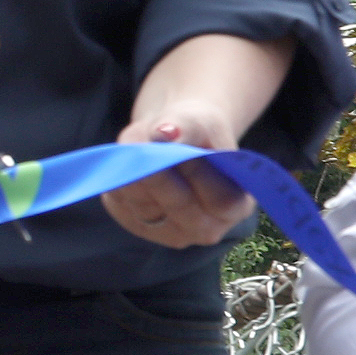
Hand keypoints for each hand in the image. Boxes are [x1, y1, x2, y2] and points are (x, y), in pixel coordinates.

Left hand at [102, 32, 288, 247]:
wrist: (175, 138)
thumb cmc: (197, 132)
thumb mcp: (200, 121)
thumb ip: (187, 127)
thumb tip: (165, 133)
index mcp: (237, 206)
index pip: (221, 200)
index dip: (198, 173)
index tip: (179, 148)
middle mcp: (206, 228)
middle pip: (180, 208)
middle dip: (160, 177)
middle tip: (144, 151)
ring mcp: (171, 233)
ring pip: (145, 209)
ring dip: (134, 177)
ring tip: (134, 150)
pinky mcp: (138, 226)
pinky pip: (122, 207)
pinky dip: (118, 183)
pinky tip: (125, 164)